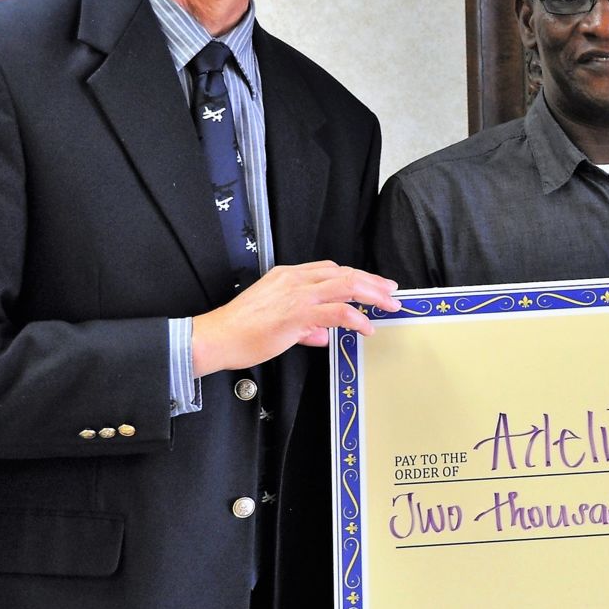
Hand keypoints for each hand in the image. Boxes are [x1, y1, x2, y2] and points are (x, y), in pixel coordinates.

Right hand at [193, 261, 400, 376]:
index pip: (331, 270)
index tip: (374, 285)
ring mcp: (297, 295)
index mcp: (288, 276)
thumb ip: (304, 326)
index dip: (357, 276)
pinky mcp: (298, 314)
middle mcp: (295, 280)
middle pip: (345, 273)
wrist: (216, 337)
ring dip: (373, 296)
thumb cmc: (240, 331)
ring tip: (389, 306)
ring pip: (347, 286)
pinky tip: (366, 327)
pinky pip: (338, 312)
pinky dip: (357, 318)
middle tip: (391, 292)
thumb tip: (323, 334)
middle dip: (373, 282)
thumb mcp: (278, 322)